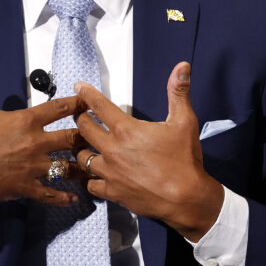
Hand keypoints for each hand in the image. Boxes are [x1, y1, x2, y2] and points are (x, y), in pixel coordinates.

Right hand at [0, 75, 85, 216]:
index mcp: (24, 121)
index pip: (58, 109)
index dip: (77, 104)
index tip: (89, 102)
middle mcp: (34, 142)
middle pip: (71, 138)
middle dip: (87, 137)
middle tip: (99, 137)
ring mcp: (32, 167)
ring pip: (67, 167)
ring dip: (82, 168)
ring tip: (95, 170)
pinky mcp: (26, 187)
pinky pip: (50, 194)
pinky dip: (64, 197)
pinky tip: (74, 199)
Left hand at [74, 62, 223, 241]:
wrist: (186, 198)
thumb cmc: (185, 160)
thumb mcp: (184, 121)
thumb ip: (178, 92)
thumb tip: (182, 67)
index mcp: (126, 130)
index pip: (99, 106)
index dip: (87, 94)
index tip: (79, 87)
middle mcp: (112, 149)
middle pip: (83, 129)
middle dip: (80, 119)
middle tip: (81, 116)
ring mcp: (109, 173)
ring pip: (81, 157)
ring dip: (82, 149)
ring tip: (85, 146)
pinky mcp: (111, 192)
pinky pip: (90, 184)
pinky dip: (90, 178)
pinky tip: (95, 175)